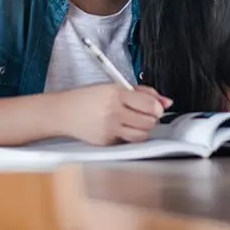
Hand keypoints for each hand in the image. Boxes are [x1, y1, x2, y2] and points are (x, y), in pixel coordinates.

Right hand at [57, 83, 172, 145]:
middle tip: (144, 114)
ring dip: (143, 129)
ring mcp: (110, 129)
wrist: (63, 112)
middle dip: (151, 118)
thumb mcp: (114, 87)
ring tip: (134, 122)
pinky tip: (120, 128)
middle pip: (149, 122)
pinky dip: (129, 136)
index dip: (158, 108)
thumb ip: (143, 92)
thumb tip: (167, 102)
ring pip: (142, 135)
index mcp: (117, 94)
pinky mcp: (106, 142)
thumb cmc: (88, 97)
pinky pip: (128, 142)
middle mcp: (114, 112)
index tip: (156, 107)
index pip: (150, 105)